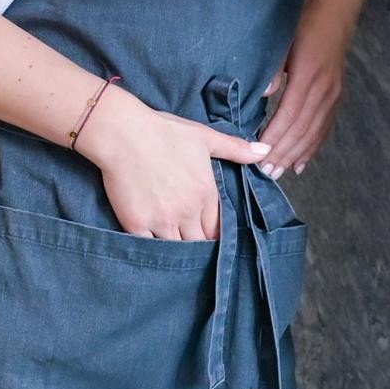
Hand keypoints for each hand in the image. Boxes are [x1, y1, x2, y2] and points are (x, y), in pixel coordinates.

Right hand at [75, 90, 266, 240]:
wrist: (124, 134)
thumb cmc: (164, 132)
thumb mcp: (205, 137)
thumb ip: (236, 149)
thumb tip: (265, 151)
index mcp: (207, 193)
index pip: (218, 227)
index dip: (214, 233)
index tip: (209, 236)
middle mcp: (188, 210)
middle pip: (200, 241)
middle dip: (199, 245)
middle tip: (194, 248)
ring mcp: (162, 219)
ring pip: (178, 248)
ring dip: (178, 250)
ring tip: (176, 256)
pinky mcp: (137, 223)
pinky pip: (150, 247)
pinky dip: (153, 250)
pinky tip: (154, 251)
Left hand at [257, 37, 349, 177]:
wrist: (335, 13)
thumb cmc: (304, 25)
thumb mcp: (283, 43)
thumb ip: (273, 70)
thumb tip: (262, 96)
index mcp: (309, 75)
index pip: (290, 114)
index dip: (275, 136)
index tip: (259, 154)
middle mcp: (324, 89)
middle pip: (303, 128)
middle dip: (284, 152)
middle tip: (266, 171)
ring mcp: (333, 94)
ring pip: (314, 132)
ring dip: (297, 154)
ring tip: (280, 172)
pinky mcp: (337, 97)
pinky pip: (324, 128)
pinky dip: (312, 147)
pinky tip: (301, 163)